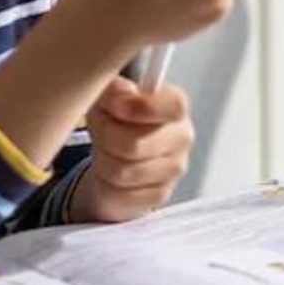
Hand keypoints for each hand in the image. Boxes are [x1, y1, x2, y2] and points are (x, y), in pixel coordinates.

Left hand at [71, 77, 194, 222]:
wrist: (114, 159)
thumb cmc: (116, 123)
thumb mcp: (108, 97)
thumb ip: (113, 89)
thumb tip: (119, 93)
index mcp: (174, 107)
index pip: (173, 105)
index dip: (141, 107)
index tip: (115, 106)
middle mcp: (181, 138)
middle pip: (135, 143)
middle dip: (106, 137)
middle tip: (102, 130)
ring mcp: (173, 170)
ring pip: (122, 171)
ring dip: (103, 161)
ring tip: (106, 151)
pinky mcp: (159, 195)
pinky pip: (122, 193)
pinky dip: (107, 184)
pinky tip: (112, 174)